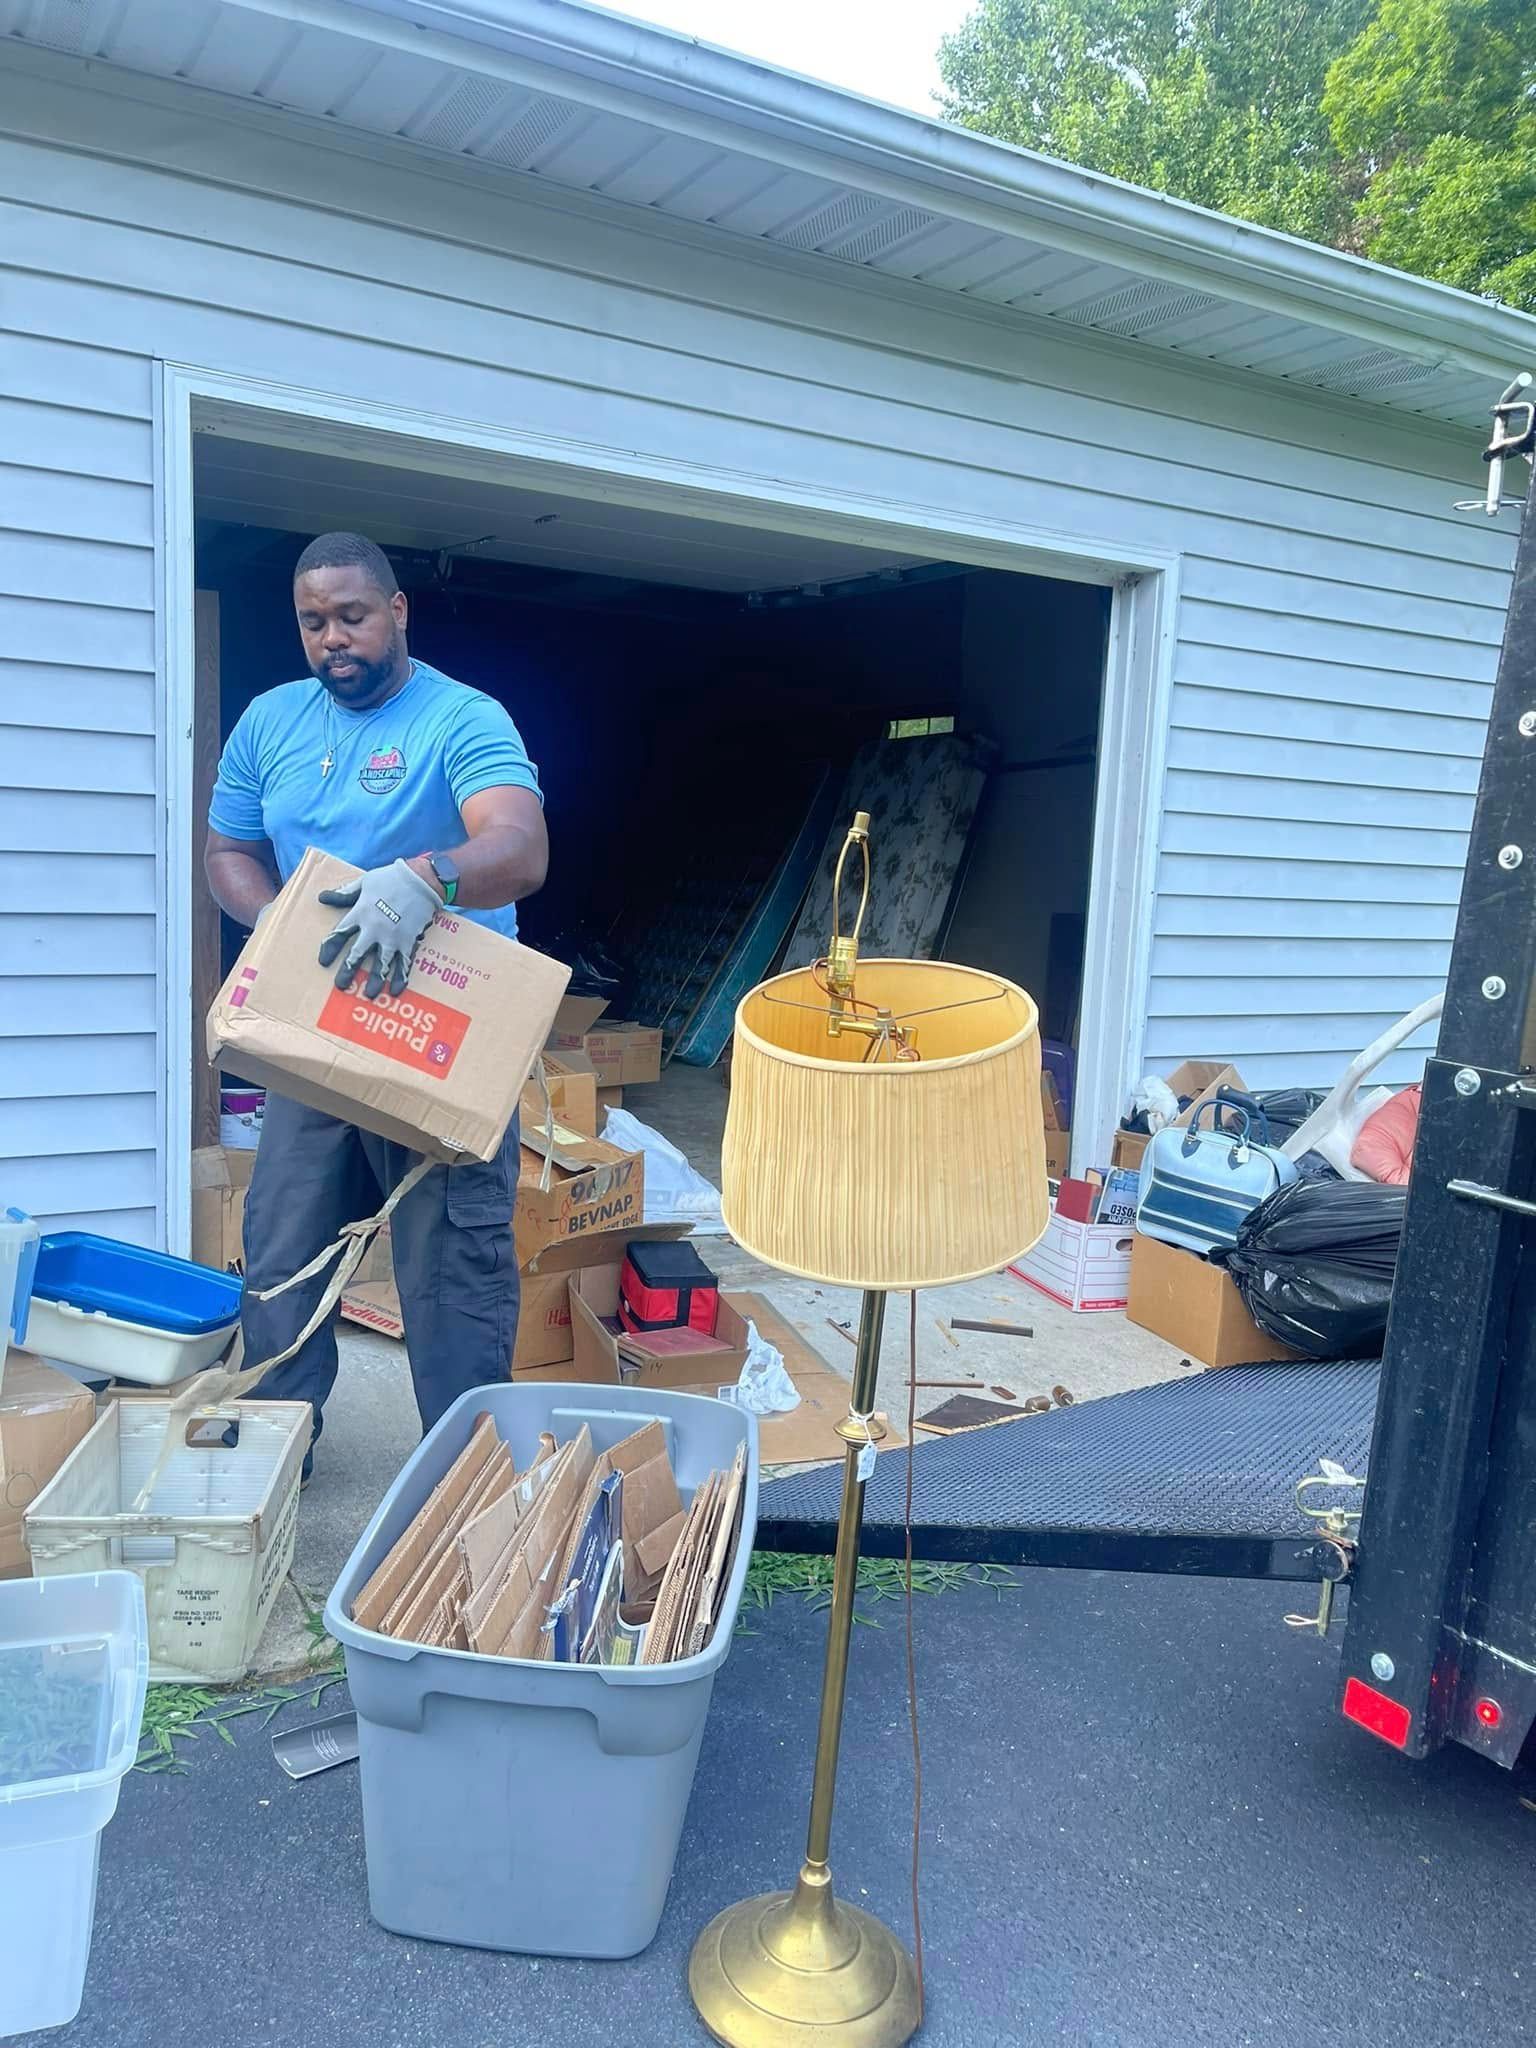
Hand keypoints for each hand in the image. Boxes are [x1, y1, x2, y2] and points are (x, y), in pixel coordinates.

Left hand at [317, 858, 440, 1000]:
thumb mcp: (364, 882)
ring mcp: (393, 937)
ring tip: (370, 995)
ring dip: (376, 981)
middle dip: (348, 971)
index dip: (330, 949)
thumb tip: (322, 897)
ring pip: (381, 964)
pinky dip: (401, 977)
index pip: (339, 934)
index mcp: (360, 913)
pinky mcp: (409, 941)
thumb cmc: (391, 879)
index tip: (323, 962)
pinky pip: (404, 963)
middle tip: (342, 986)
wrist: (421, 880)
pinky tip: (397, 990)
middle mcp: (374, 928)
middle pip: (357, 954)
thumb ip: (344, 893)